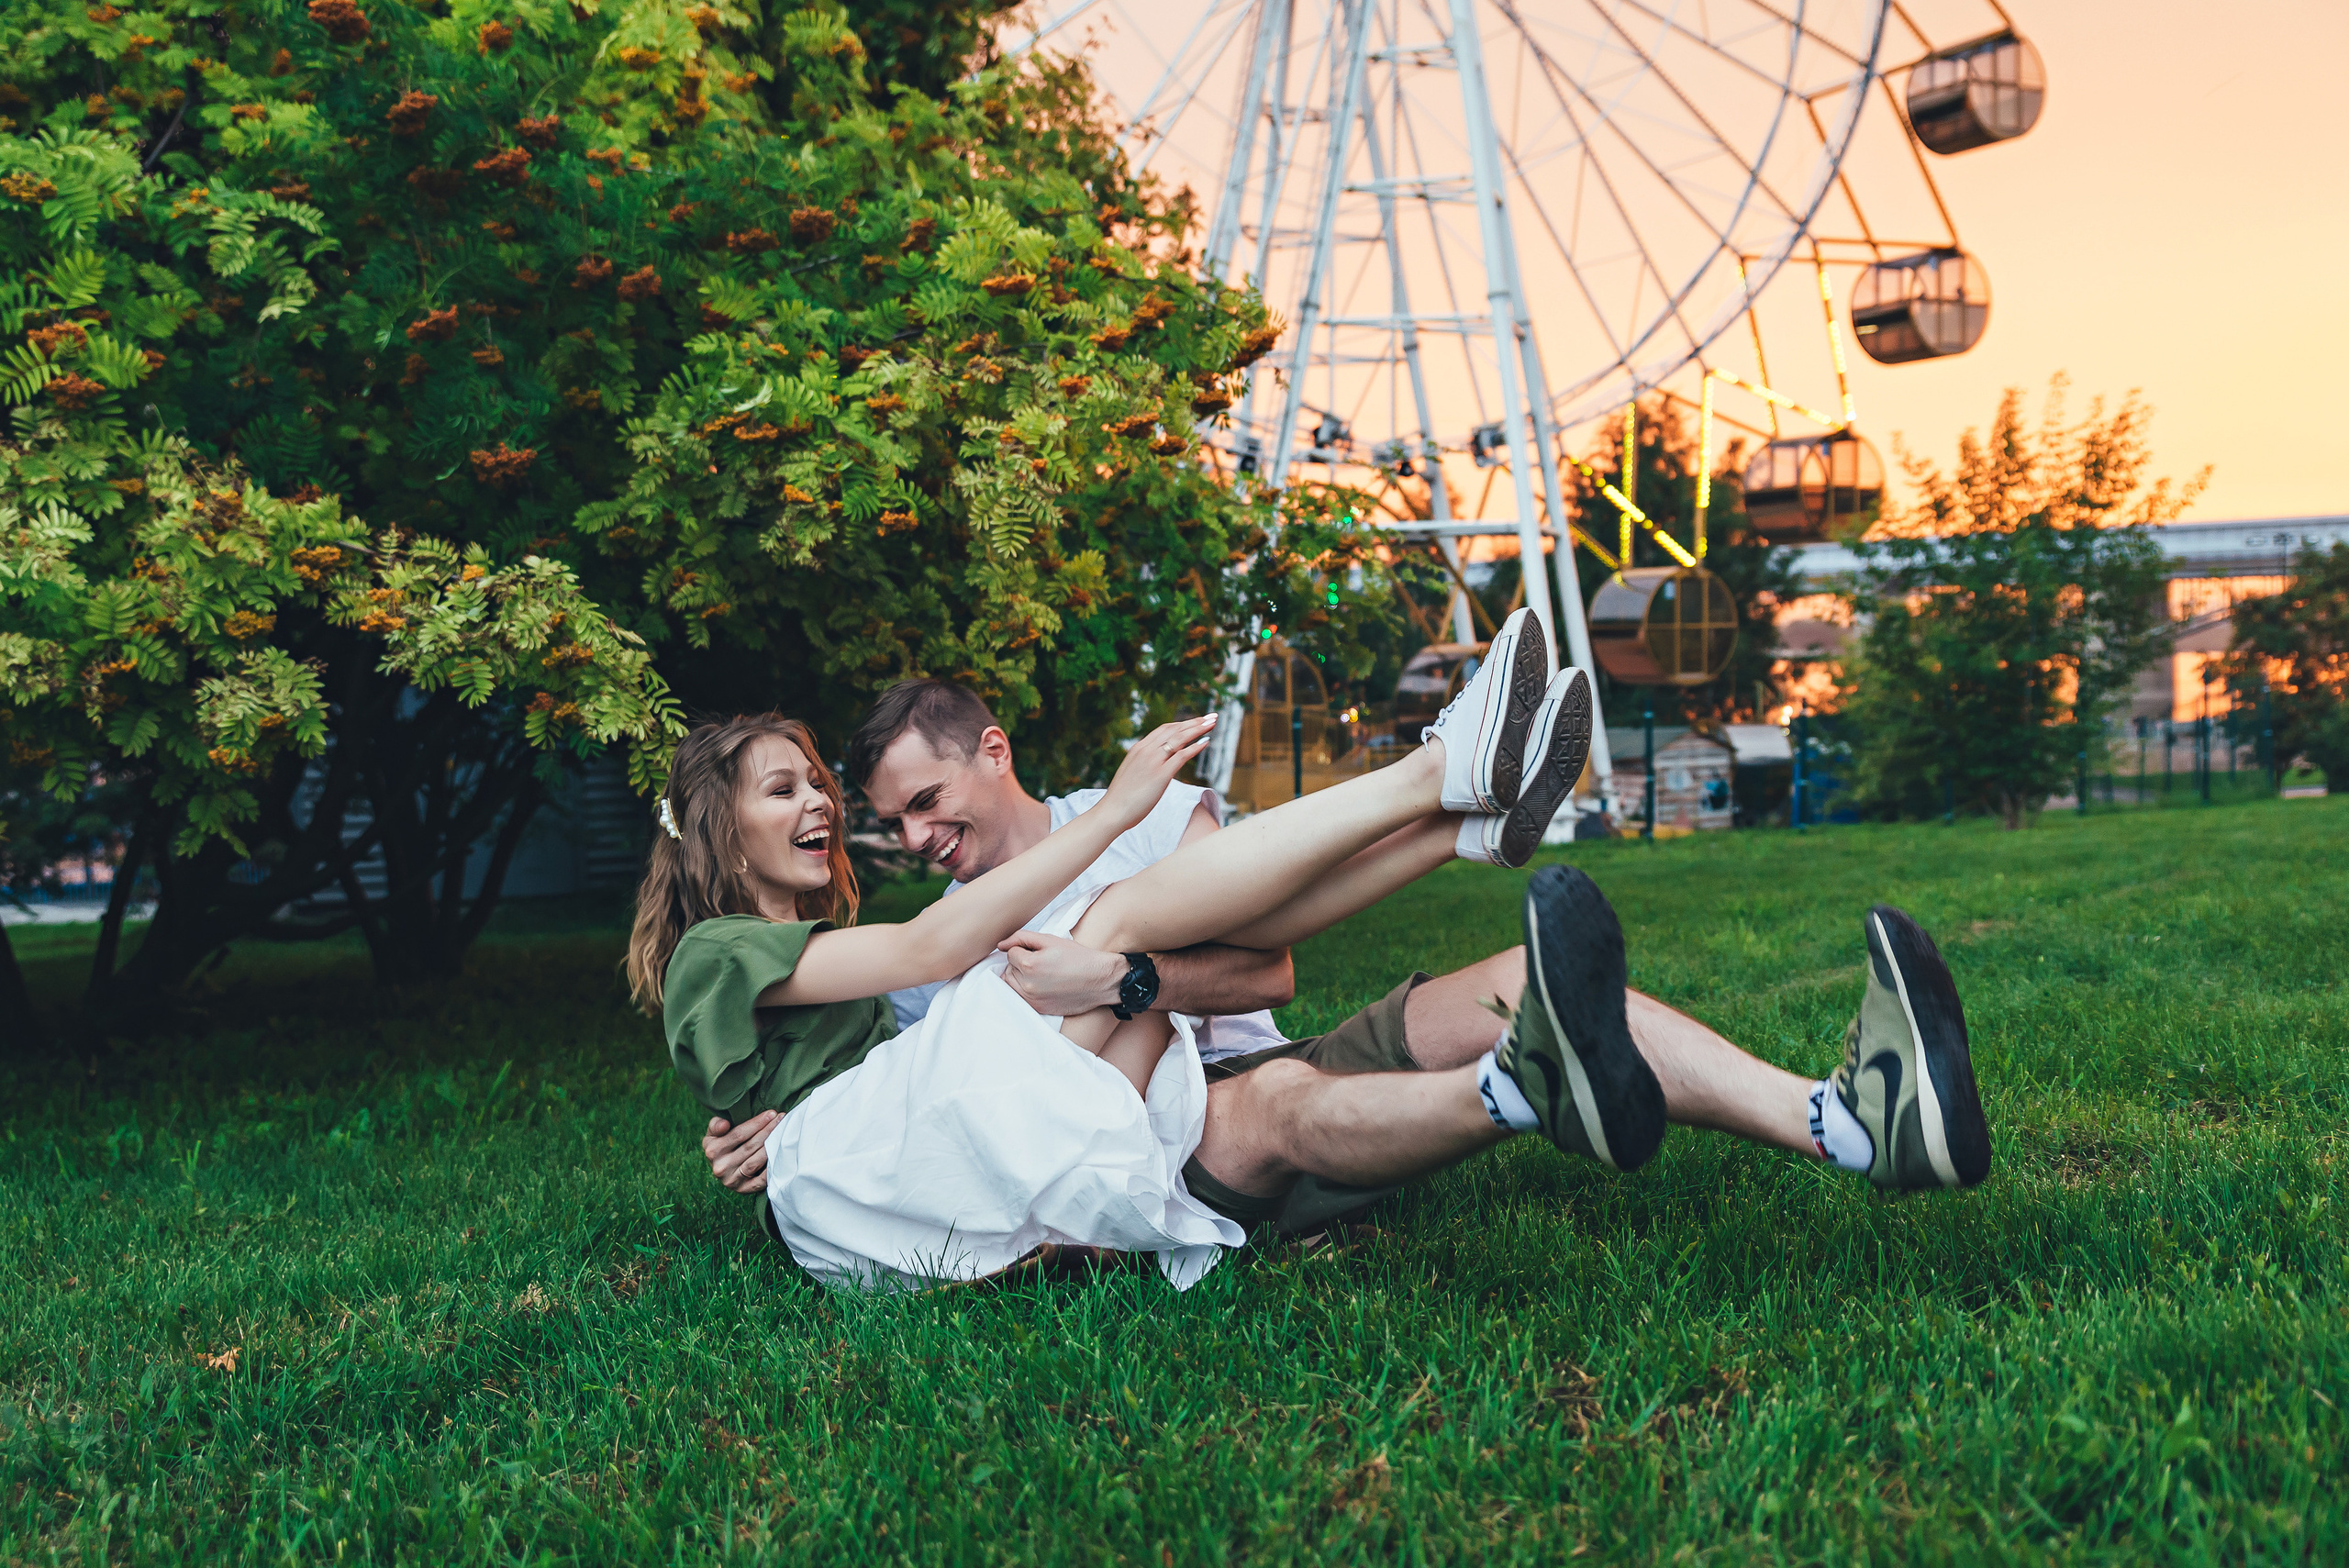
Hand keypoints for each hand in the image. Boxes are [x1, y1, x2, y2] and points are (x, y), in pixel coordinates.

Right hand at [702, 1112, 779, 1194]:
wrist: (722, 1168)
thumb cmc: (721, 1144)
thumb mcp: (713, 1133)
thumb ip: (716, 1125)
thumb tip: (724, 1124)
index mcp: (712, 1150)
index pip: (739, 1134)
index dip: (757, 1123)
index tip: (772, 1113)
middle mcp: (721, 1167)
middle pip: (750, 1146)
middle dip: (768, 1130)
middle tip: (782, 1119)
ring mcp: (732, 1180)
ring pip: (755, 1162)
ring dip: (772, 1146)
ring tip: (783, 1134)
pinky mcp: (743, 1190)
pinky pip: (760, 1181)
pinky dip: (770, 1169)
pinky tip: (780, 1156)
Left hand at [998, 929, 1127, 1014]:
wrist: (1100, 980)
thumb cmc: (1078, 958)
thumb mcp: (1051, 940)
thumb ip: (1022, 938)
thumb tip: (1001, 945)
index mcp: (1030, 964)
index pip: (1010, 953)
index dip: (1023, 949)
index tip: (1039, 951)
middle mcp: (1028, 985)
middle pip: (1007, 969)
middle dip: (1019, 963)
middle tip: (1040, 961)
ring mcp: (1032, 1000)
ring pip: (1010, 984)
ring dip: (1018, 977)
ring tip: (1039, 973)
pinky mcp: (1038, 1009)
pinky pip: (1019, 998)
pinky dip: (1024, 990)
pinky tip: (1040, 985)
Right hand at [1099, 714, 1216, 828]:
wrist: (1112, 811)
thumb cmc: (1122, 798)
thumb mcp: (1132, 774)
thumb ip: (1143, 766)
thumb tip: (1153, 769)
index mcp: (1138, 749)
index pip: (1164, 729)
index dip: (1182, 723)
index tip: (1195, 721)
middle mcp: (1146, 750)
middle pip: (1174, 729)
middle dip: (1194, 722)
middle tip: (1211, 717)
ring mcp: (1153, 761)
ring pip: (1180, 738)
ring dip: (1198, 729)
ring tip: (1212, 723)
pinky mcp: (1161, 775)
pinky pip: (1182, 756)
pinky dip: (1195, 747)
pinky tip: (1206, 742)